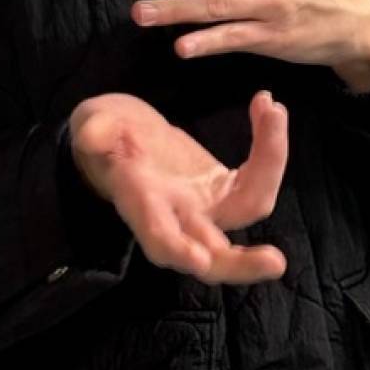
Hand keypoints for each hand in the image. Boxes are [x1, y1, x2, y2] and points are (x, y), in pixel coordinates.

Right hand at [68, 89, 288, 284]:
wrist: (122, 137)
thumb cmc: (103, 136)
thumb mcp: (93, 125)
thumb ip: (95, 130)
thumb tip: (92, 136)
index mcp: (142, 204)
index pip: (158, 236)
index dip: (175, 249)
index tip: (197, 259)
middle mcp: (179, 216)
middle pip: (214, 255)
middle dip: (243, 264)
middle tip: (276, 263)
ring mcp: (206, 205)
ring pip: (247, 209)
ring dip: (272, 168)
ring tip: (275, 111)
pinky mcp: (224, 186)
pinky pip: (256, 174)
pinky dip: (269, 144)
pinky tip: (269, 104)